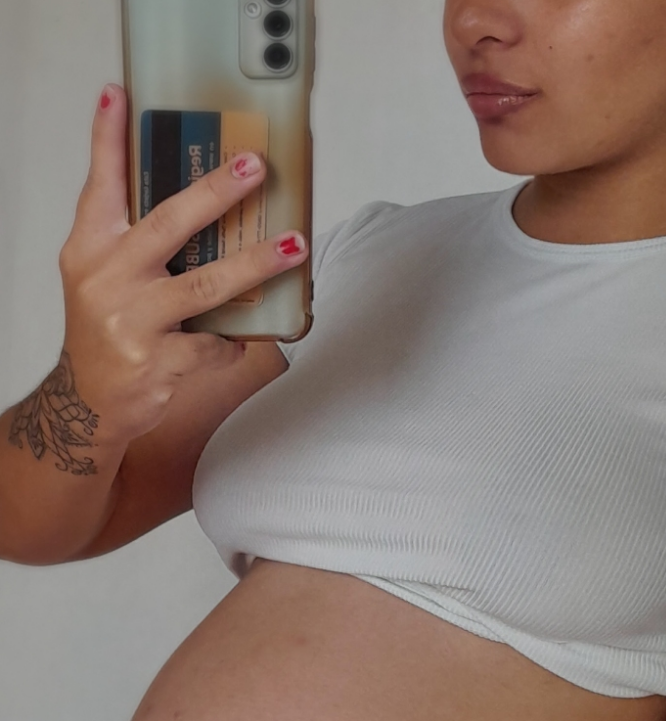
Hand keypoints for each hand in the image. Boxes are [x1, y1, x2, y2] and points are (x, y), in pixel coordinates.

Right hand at [57, 83, 307, 445]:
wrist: (88, 401)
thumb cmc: (106, 328)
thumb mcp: (101, 275)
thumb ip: (132, 238)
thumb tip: (197, 203)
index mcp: (91, 248)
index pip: (99, 184)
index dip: (107, 138)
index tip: (118, 93)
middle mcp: (108, 278)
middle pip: (168, 224)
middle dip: (215, 192)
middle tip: (254, 167)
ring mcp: (133, 321)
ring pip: (205, 286)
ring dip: (256, 264)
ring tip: (295, 246)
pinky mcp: (158, 361)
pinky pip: (214, 344)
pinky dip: (234, 340)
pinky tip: (244, 338)